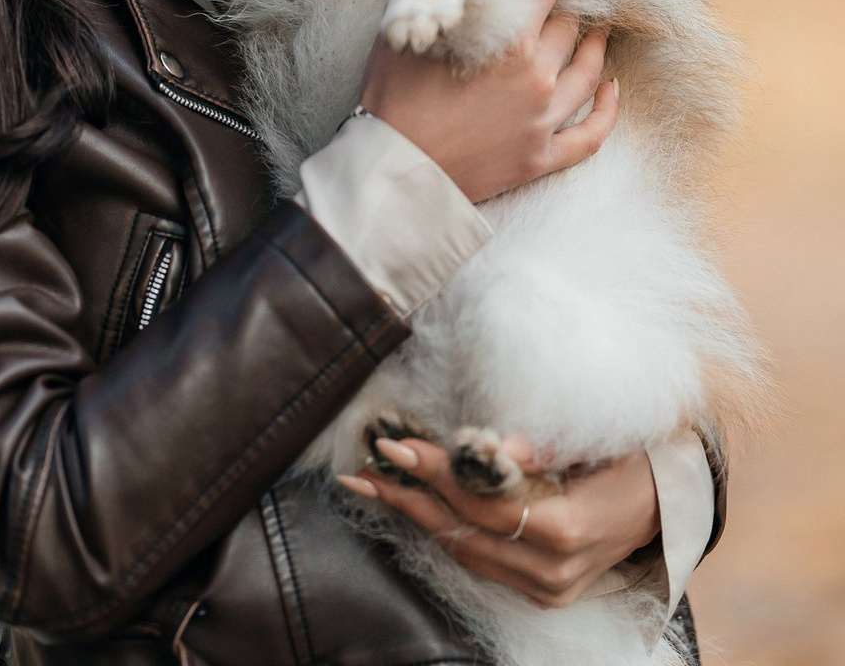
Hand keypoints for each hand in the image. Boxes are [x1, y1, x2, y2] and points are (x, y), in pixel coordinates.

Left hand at [340, 437, 660, 607]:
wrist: (667, 500)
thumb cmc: (632, 456)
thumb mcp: (599, 441)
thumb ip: (547, 446)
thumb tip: (500, 446)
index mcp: (570, 530)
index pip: (485, 504)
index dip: (438, 474)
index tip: (397, 445)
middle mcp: (554, 570)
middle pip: (465, 533)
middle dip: (410, 496)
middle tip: (364, 467)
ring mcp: (546, 588)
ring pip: (464, 551)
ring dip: (414, 514)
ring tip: (369, 484)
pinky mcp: (540, 590)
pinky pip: (479, 559)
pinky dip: (442, 529)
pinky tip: (410, 505)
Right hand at [359, 0, 617, 202]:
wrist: (395, 169)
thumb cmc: (394, 101)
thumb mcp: (409, 39)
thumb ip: (439, 9)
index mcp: (509, 44)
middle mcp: (536, 79)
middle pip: (567, 31)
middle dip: (567, 13)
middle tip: (564, 4)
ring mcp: (542, 121)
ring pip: (586, 75)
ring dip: (595, 51)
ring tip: (598, 36)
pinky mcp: (540, 158)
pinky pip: (589, 136)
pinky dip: (606, 112)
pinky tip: (611, 91)